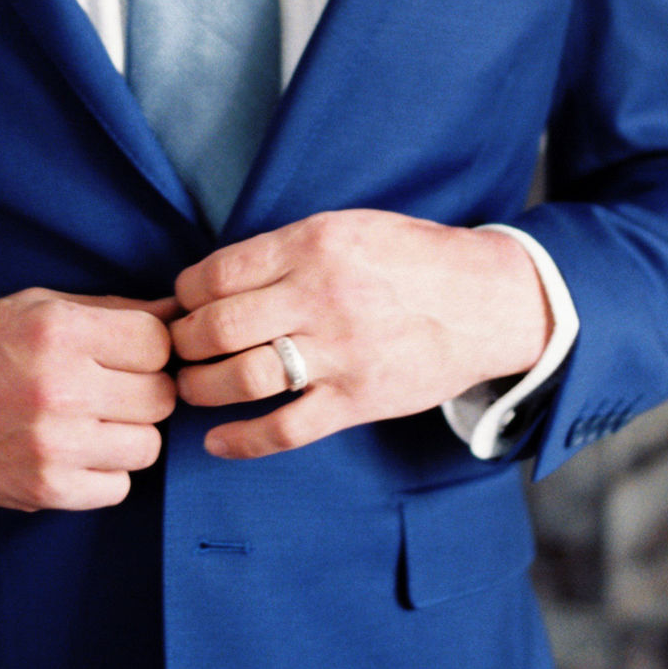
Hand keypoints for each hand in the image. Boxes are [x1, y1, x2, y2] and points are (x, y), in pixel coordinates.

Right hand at [0, 290, 177, 511]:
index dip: (151, 347)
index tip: (128, 353)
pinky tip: (74, 450)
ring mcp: (53, 445)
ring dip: (128, 434)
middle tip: (109, 388)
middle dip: (142, 390)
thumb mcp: (37, 307)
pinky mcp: (44, 490)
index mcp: (59, 332)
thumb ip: (112, 312)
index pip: (158, 342)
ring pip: (147, 445)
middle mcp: (60, 388)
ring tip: (90, 419)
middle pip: (161, 396)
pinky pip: (118, 487)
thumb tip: (181, 315)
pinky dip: (104, 472)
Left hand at [171, 213, 550, 461]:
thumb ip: (285, 249)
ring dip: (200, 388)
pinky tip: (216, 441)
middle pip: (218, 328)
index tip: (184, 304)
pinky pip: (285, 430)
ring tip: (191, 387)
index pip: (218, 274)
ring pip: (241, 378)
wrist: (487, 301)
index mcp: (314, 246)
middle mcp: (321, 298)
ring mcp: (340, 354)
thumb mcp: (348, 227)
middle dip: (185, 342)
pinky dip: (242, 441)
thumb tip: (216, 279)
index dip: (186, 294)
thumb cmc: (412, 259)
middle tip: (180, 348)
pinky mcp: (356, 400)